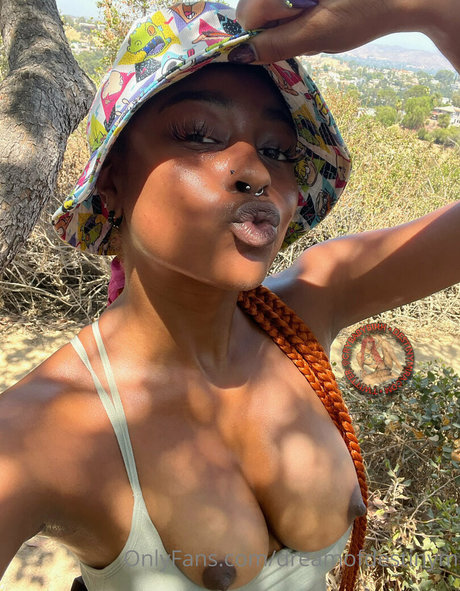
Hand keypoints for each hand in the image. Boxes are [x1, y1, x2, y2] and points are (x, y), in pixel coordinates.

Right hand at [232, 0, 459, 68]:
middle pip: (256, 8)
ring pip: (272, 7)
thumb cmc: (364, 11)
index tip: (289, 39)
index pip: (246, 12)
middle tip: (308, 31)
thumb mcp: (319, 34)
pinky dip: (300, 13)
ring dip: (289, 22)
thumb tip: (239, 56)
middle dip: (276, 26)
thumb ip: (276, 44)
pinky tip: (322, 12)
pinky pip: (287, 3)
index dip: (260, 34)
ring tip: (319, 21)